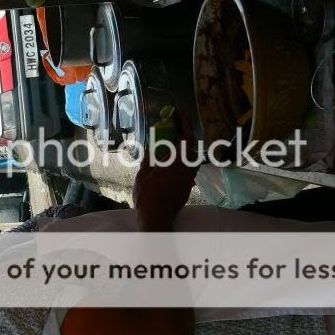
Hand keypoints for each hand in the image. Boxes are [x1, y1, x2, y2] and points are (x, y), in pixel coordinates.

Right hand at [133, 116, 197, 230]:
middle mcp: (185, 169)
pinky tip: (176, 165)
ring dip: (186, 151)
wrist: (157, 218)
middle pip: (191, 148)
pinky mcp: (188, 188)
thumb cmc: (147, 196)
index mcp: (175, 163)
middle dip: (185, 137)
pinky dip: (184, 164)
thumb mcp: (143, 176)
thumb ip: (148, 161)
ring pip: (192, 160)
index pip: (184, 139)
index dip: (183, 125)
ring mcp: (188, 179)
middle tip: (176, 130)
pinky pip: (189, 171)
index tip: (179, 116)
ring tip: (176, 147)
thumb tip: (150, 149)